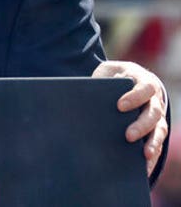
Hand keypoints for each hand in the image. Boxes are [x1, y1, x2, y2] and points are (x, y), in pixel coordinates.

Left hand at [93, 60, 168, 176]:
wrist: (125, 76)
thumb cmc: (113, 77)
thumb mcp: (107, 73)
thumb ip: (101, 83)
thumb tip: (80, 98)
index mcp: (143, 82)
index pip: (144, 89)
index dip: (134, 97)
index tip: (120, 106)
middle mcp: (154, 99)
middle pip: (153, 113)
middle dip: (141, 125)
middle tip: (128, 135)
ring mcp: (157, 115)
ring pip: (160, 129)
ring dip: (153, 142)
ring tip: (144, 155)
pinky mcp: (155, 128)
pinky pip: (157, 142)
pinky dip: (152, 154)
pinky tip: (145, 167)